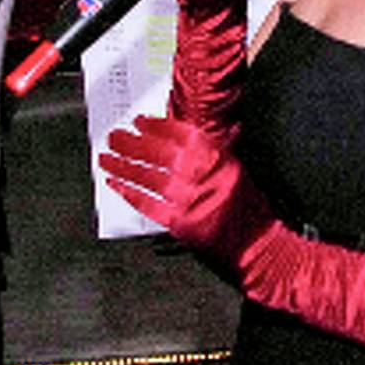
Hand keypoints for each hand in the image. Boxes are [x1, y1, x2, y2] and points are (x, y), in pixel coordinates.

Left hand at [98, 112, 271, 258]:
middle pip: (156, 152)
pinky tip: (117, 185)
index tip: (139, 122)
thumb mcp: (233, 167)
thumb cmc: (248, 206)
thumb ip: (205, 151)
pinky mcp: (179, 222)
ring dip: (123, 166)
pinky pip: (147, 204)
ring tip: (107, 158)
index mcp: (215, 156)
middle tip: (114, 137)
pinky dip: (130, 193)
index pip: (177, 133)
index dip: (154, 125)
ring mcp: (188, 199)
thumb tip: (172, 136)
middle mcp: (199, 174)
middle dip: (130, 143)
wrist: (257, 242)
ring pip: (146, 176)